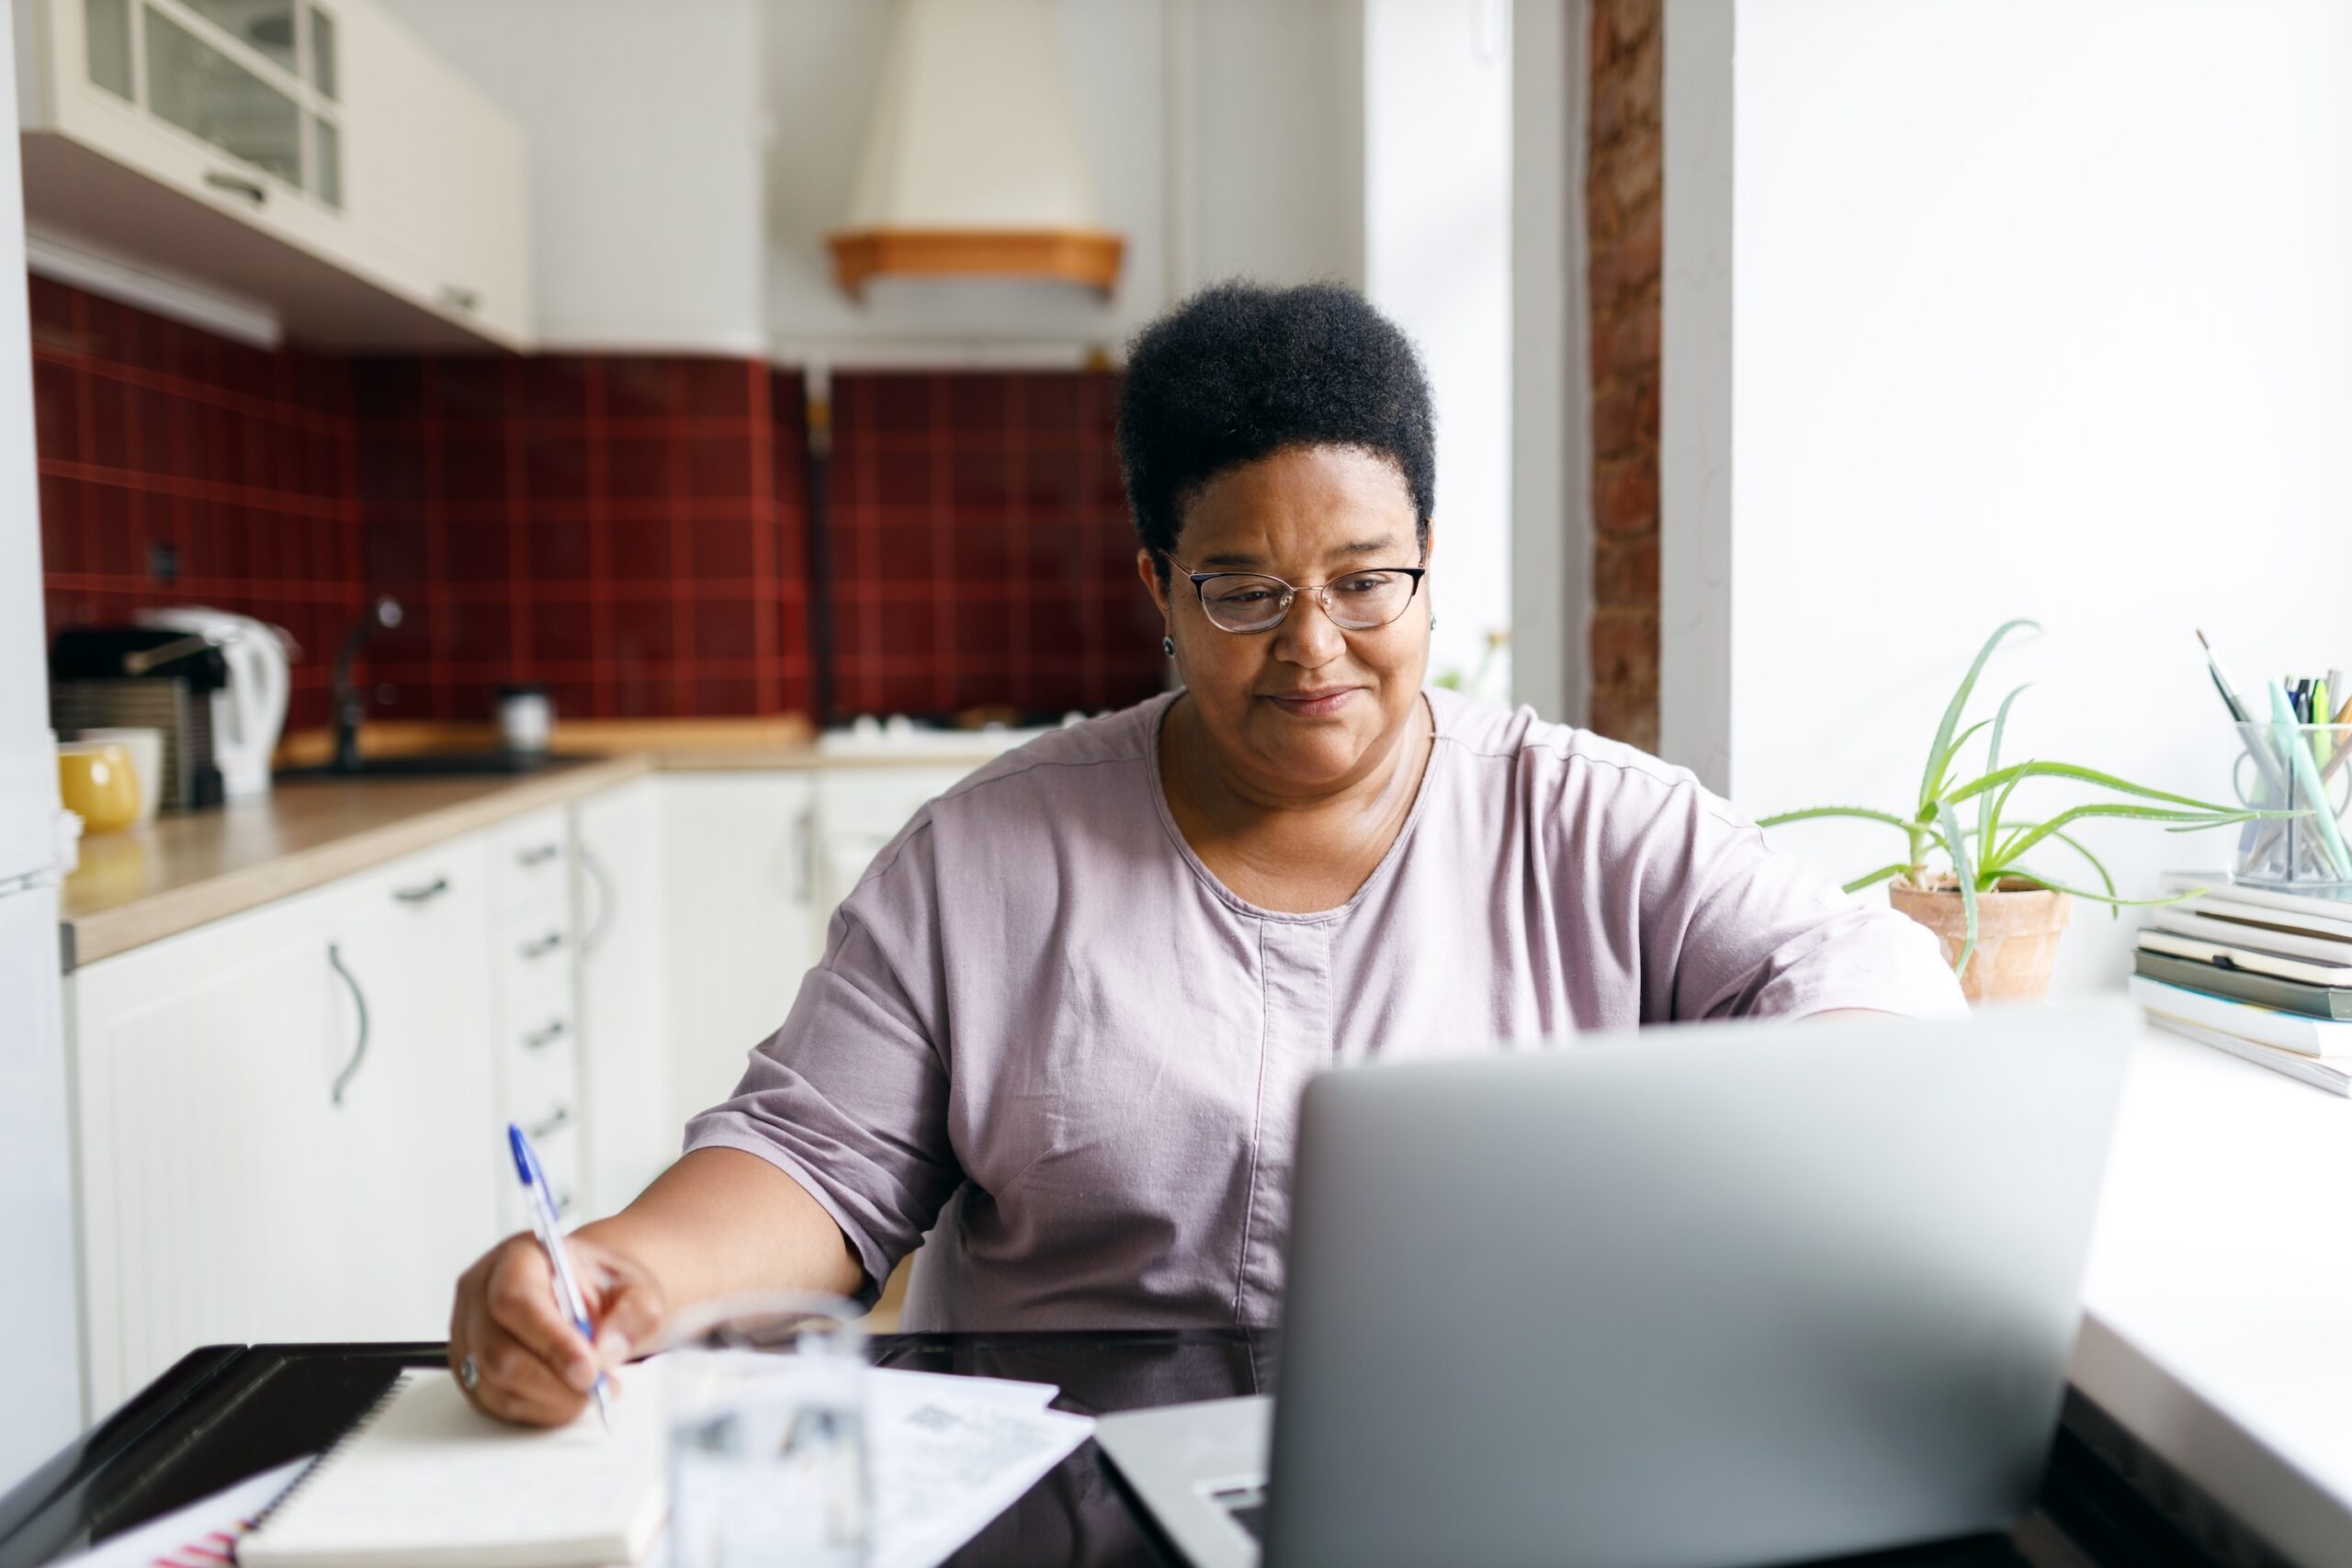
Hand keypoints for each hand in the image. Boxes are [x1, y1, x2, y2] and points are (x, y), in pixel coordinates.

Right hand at [448, 1229, 665, 1425]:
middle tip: (598, 1387)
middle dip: (553, 1381)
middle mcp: (481, 1291)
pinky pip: (493, 1403)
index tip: (588, 1370)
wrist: (589, 1297)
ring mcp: (468, 1332)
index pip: (516, 1299)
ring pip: (494, 1384)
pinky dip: (536, 1409)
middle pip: (498, 1351)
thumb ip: (634, 1314)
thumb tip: (606, 1350)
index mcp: (519, 1256)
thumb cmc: (605, 1288)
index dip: (550, 1340)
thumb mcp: (639, 1289)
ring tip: (590, 1391)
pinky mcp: (468, 1368)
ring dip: (548, 1399)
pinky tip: (566, 1398)